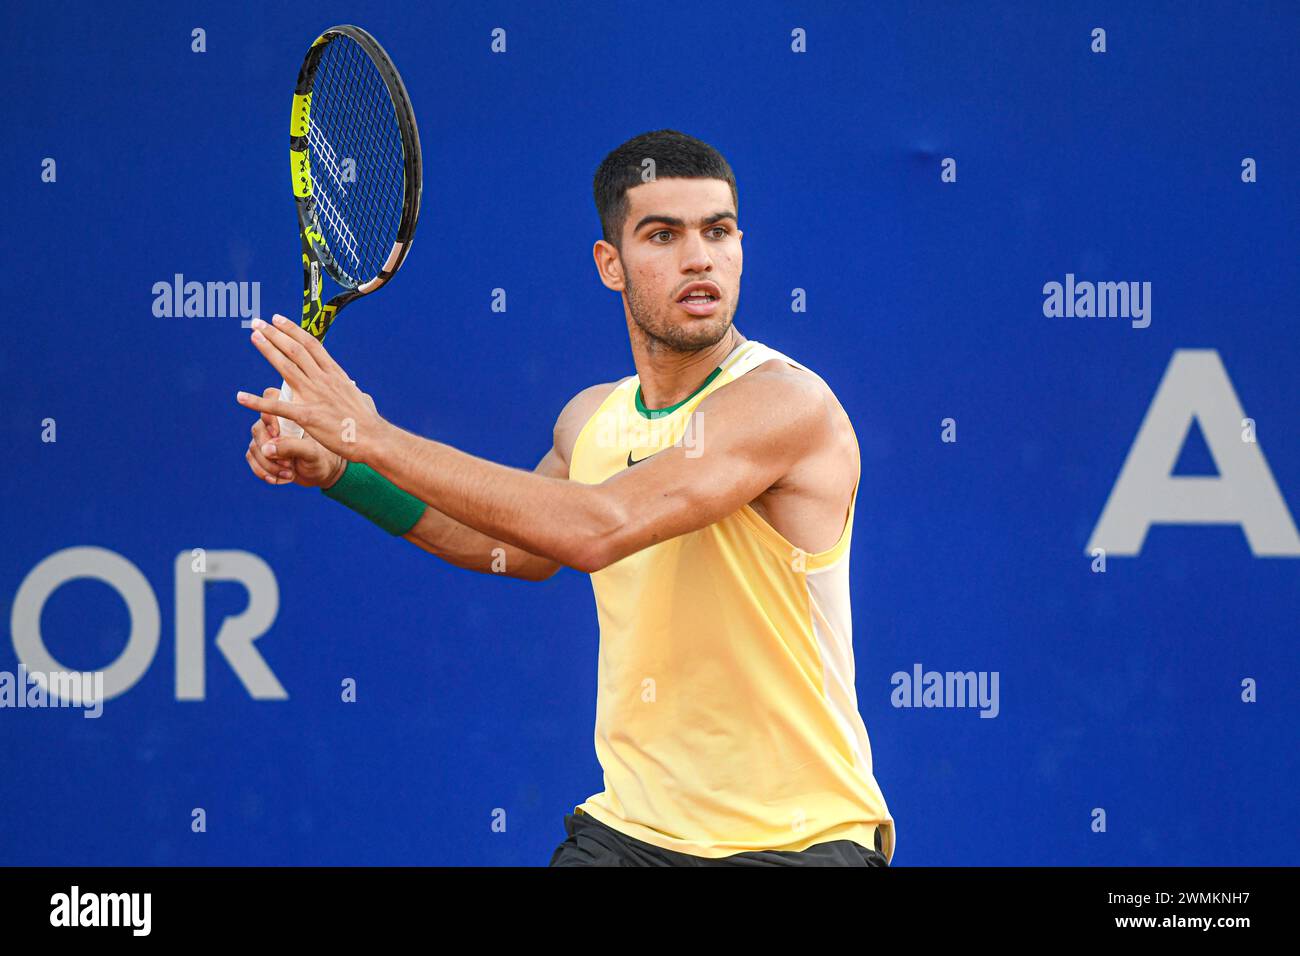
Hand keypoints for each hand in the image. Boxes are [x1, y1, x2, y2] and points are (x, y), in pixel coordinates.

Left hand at [237, 315, 389, 462]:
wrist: (373, 438)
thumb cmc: (369, 423)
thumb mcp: (363, 400)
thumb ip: (356, 393)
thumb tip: (359, 393)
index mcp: (335, 374)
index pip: (311, 345)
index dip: (292, 330)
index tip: (278, 320)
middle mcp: (323, 379)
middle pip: (295, 349)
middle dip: (274, 334)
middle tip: (258, 323)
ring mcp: (314, 396)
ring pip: (285, 366)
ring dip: (267, 349)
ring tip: (253, 337)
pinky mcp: (306, 416)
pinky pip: (277, 406)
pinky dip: (257, 401)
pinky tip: (240, 397)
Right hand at [245, 386, 346, 487]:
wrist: (322, 473)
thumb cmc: (322, 458)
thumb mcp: (312, 453)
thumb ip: (292, 447)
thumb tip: (266, 448)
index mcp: (292, 413)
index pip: (271, 398)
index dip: (269, 415)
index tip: (276, 433)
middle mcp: (276, 423)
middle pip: (257, 428)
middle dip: (270, 449)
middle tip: (288, 463)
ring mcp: (267, 437)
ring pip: (254, 446)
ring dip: (268, 464)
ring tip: (288, 473)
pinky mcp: (262, 452)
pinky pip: (251, 458)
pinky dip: (262, 471)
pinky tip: (276, 479)